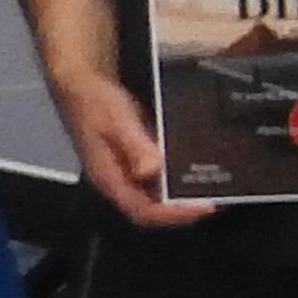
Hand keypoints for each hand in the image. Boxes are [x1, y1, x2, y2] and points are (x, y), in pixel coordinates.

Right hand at [46, 64, 210, 226]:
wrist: (81, 82)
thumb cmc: (96, 101)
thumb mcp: (118, 121)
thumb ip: (135, 145)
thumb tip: (152, 171)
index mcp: (109, 178)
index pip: (142, 211)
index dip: (173, 214)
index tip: (204, 207)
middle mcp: (119, 180)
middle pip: (152, 208)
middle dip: (183, 209)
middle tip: (216, 199)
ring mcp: (127, 170)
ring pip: (156, 194)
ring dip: (183, 194)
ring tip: (214, 188)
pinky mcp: (135, 158)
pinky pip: (158, 176)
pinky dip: (177, 176)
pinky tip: (197, 168)